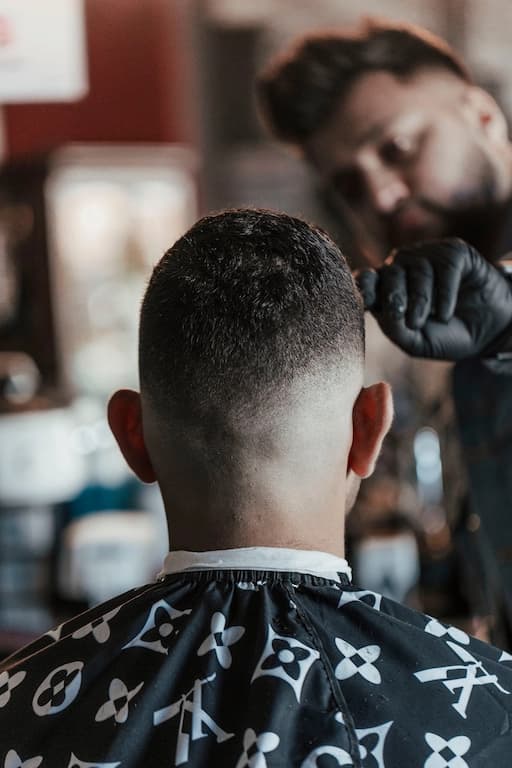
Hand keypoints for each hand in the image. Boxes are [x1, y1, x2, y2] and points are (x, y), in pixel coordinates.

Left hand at [356, 238, 511, 360]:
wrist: (485, 331)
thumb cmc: (443, 335)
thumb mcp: (416, 341)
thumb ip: (395, 329)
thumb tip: (384, 312)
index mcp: (385, 288)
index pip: (366, 278)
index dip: (365, 286)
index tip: (368, 301)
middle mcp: (402, 267)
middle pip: (391, 274)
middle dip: (397, 299)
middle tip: (407, 320)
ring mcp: (427, 257)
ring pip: (418, 270)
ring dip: (425, 301)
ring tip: (437, 320)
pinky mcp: (453, 252)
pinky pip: (445, 268)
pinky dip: (446, 294)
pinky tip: (446, 313)